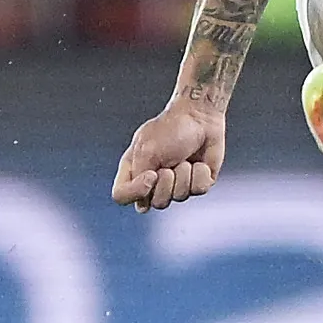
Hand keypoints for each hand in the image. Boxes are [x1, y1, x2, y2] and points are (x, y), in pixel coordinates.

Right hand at [112, 101, 226, 210]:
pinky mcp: (197, 183)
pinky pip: (199, 190)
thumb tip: (144, 206)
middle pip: (155, 203)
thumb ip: (138, 178)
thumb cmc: (170, 129)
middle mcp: (153, 182)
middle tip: (172, 162)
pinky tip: (199, 162)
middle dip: (168, 182)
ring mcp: (176, 184)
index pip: (122, 197)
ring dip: (185, 174)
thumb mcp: (147, 151)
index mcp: (134, 172)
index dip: (136, 192)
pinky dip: (200, 173)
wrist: (200, 116)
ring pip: (179, 197)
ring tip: (185, 158)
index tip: (151, 174)